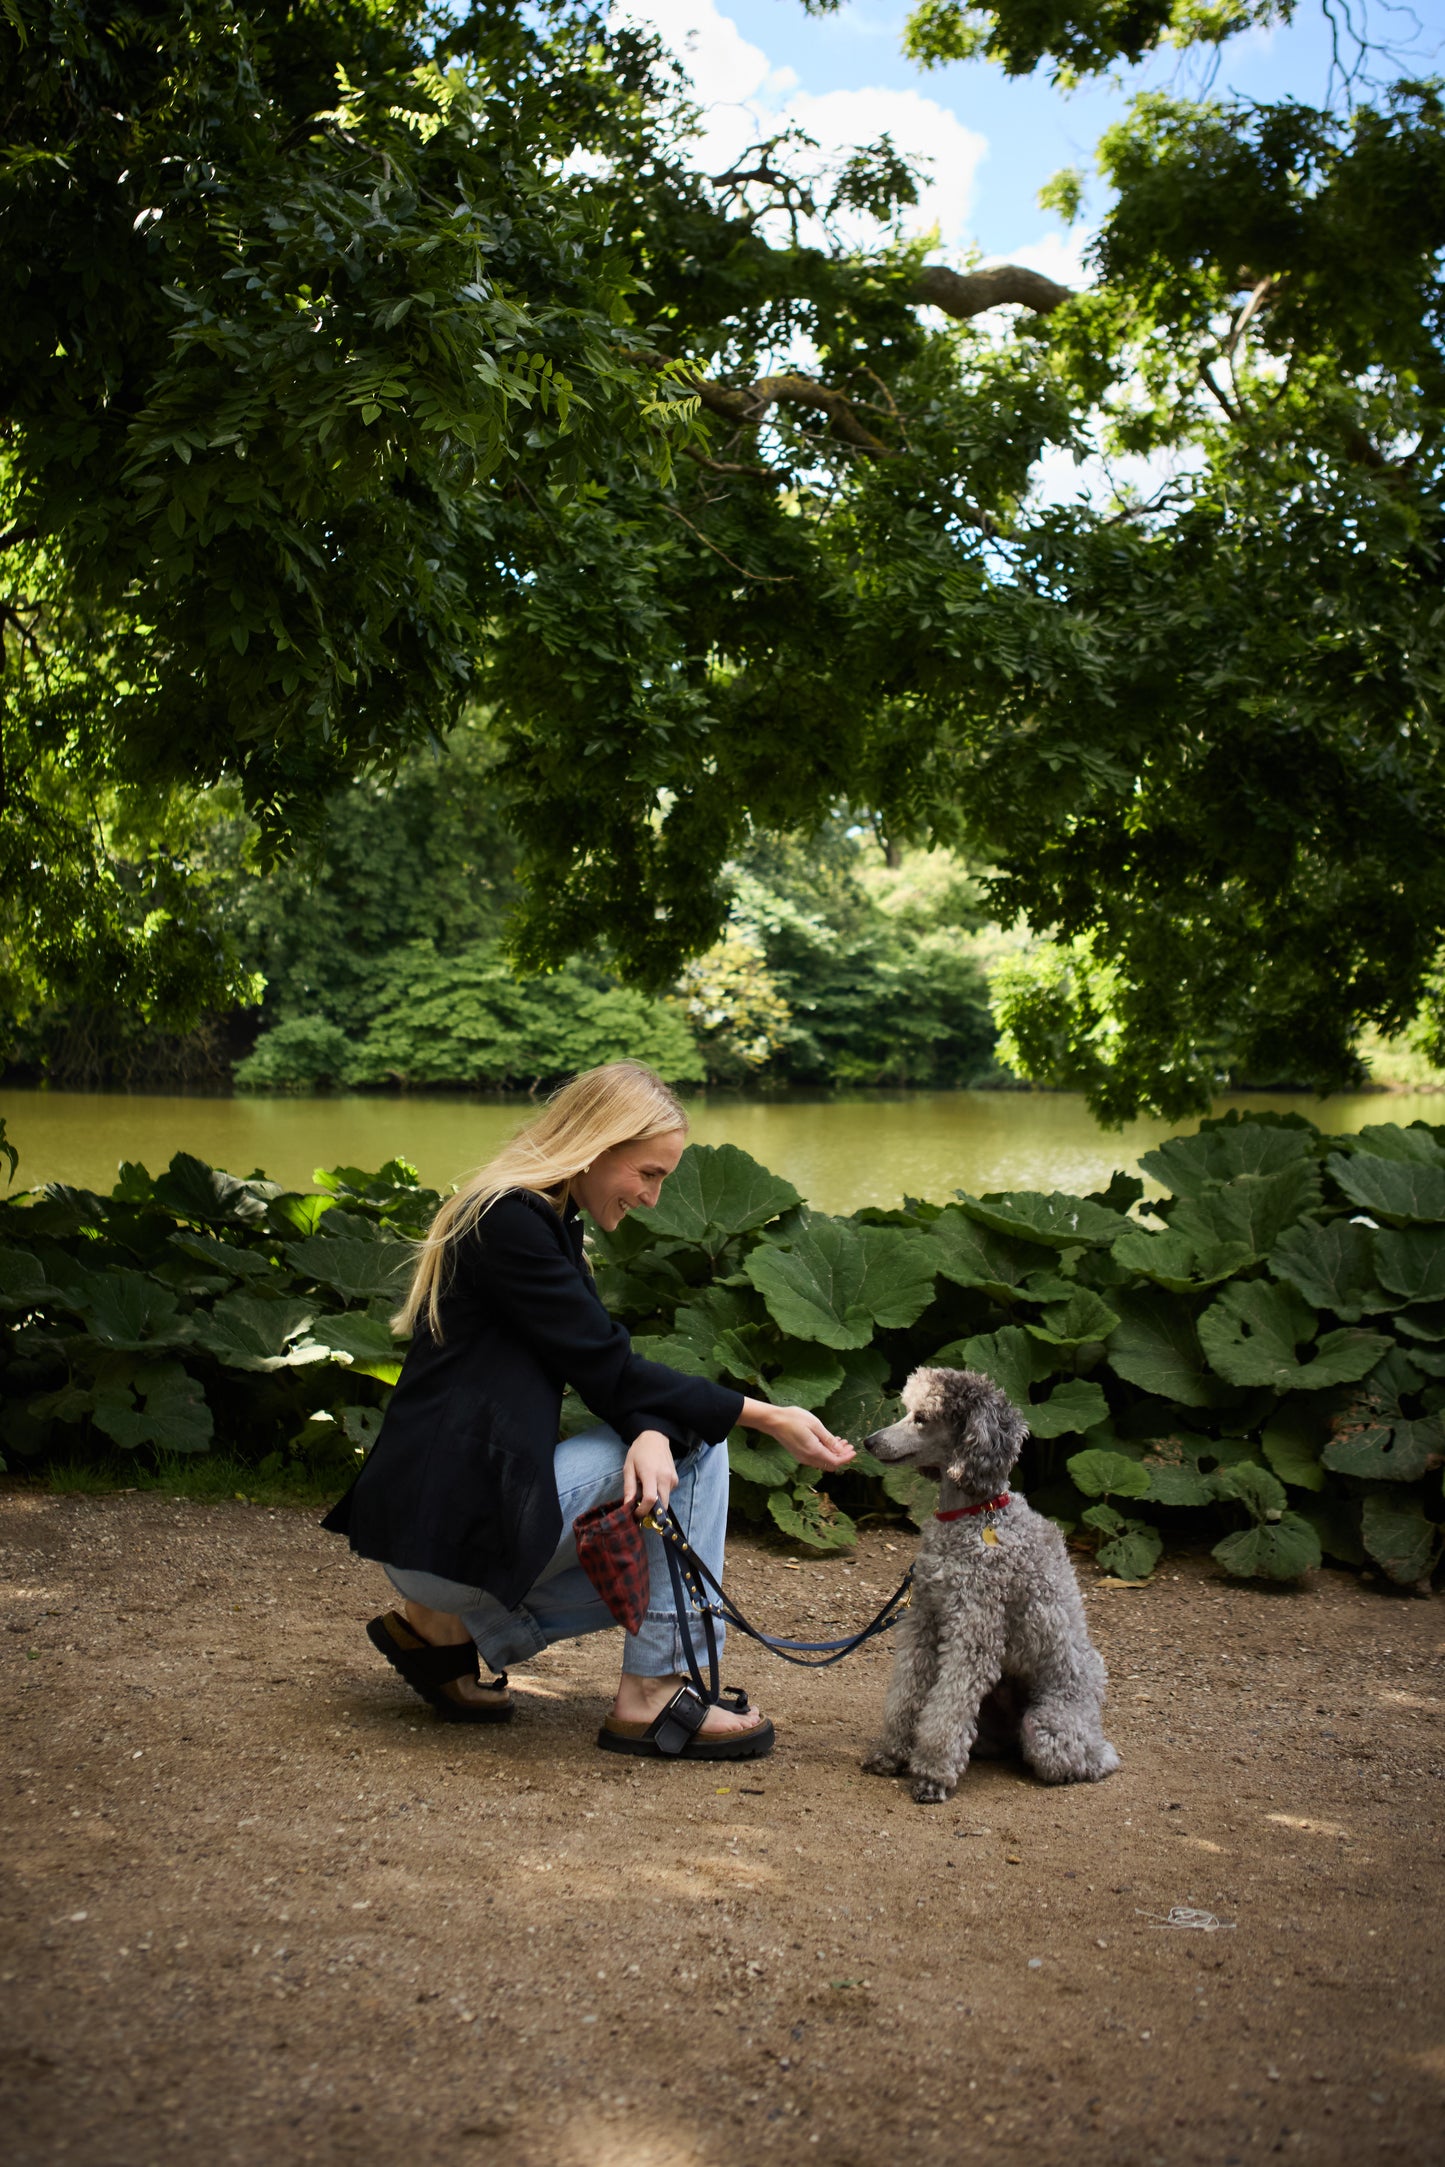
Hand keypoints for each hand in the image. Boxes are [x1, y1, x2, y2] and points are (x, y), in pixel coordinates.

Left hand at [621, 1429, 677, 1519]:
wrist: (655, 1438)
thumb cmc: (639, 1452)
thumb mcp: (629, 1468)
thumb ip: (629, 1488)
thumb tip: (627, 1506)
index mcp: (650, 1474)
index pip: (650, 1499)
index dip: (643, 1510)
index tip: (636, 1514)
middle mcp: (664, 1478)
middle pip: (662, 1505)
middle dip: (652, 1512)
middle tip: (641, 1511)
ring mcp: (672, 1479)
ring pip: (665, 1500)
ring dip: (656, 1503)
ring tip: (645, 1493)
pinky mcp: (676, 1480)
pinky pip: (668, 1493)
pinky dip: (660, 1495)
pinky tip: (654, 1485)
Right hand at [740, 1397, 854, 1471]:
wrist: (773, 1421)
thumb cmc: (793, 1419)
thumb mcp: (815, 1425)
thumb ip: (828, 1439)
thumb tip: (841, 1449)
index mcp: (813, 1451)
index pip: (835, 1461)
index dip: (846, 1458)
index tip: (854, 1451)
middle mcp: (808, 1458)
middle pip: (830, 1464)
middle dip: (841, 1456)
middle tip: (849, 1446)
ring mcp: (802, 1457)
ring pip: (823, 1461)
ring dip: (833, 1454)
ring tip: (841, 1442)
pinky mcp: (799, 1454)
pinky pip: (816, 1458)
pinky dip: (825, 1452)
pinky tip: (828, 1442)